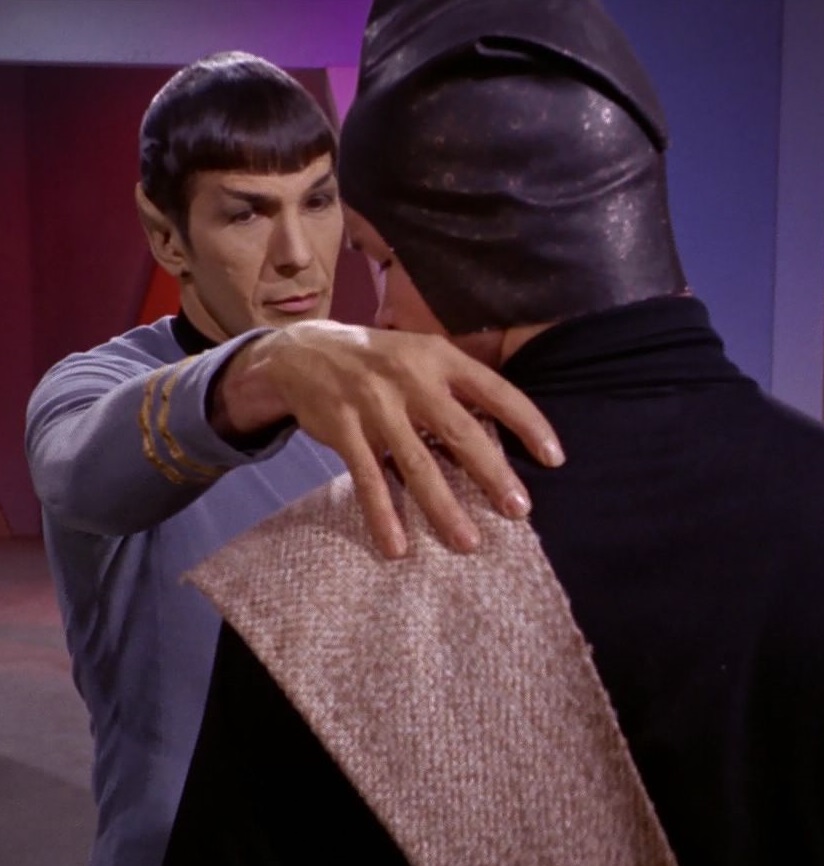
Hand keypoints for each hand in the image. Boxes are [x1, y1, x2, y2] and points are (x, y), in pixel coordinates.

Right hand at [211, 321, 563, 557]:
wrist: (303, 350)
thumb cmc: (378, 360)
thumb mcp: (420, 354)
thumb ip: (455, 386)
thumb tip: (501, 432)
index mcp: (438, 356)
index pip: (495, 390)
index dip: (528, 424)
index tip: (555, 458)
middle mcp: (410, 377)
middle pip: (459, 431)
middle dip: (492, 474)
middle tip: (519, 511)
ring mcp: (374, 403)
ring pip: (415, 462)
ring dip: (441, 506)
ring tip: (467, 542)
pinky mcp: (343, 428)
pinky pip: (367, 478)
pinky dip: (382, 514)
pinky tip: (396, 546)